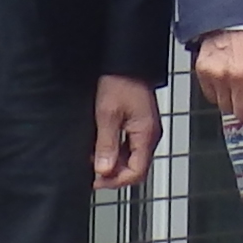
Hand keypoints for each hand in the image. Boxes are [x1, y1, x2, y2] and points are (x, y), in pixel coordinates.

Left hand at [91, 74, 160, 190]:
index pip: (136, 172)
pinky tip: (101, 148)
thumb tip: (104, 170)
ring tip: (94, 160)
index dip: (116, 181)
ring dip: (114, 164)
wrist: (126, 62)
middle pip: (135, 168)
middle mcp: (150, 135)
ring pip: (132, 159)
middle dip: (114, 174)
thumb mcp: (107, 114)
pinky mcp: (139, 125)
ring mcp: (145, 130)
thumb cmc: (120, 82)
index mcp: (146, 134)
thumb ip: (107, 144)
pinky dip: (116, 152)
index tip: (96, 180)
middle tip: (92, 173)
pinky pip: (130, 147)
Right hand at [194, 27, 242, 137]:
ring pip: (225, 107)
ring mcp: (219, 76)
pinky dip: (218, 93)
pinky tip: (225, 82)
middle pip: (240, 114)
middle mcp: (239, 79)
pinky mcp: (204, 72)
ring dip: (232, 103)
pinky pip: (211, 95)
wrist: (233, 17)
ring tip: (238, 89)